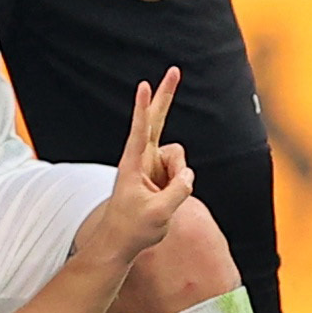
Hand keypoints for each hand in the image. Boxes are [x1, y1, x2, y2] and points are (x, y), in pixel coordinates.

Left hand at [76, 70, 193, 268]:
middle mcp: (143, 159)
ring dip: (180, 179)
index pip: (140, 130)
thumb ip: (178, 192)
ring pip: (181, 160)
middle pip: (157, 121)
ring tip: (163, 200)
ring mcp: (153, 166)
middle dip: (166, 96)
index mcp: (133, 163)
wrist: (122, 242)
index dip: (143, 108)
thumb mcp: (159, 214)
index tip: (144, 85)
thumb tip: (189, 175)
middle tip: (174, 70)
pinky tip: (165, 200)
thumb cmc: (133, 228)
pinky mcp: (162, 176)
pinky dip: (182, 186)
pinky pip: (183, 174)